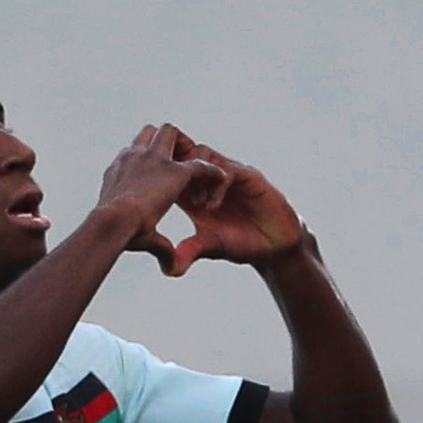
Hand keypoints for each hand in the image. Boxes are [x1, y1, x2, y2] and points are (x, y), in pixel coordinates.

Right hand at [92, 124, 225, 272]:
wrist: (110, 225)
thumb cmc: (110, 233)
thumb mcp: (130, 233)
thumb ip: (155, 244)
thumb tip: (171, 267)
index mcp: (118, 170)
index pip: (133, 152)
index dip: (145, 161)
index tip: (156, 177)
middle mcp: (133, 157)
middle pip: (151, 132)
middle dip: (166, 142)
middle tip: (178, 164)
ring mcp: (155, 160)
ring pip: (172, 133)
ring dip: (185, 147)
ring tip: (196, 169)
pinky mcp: (176, 172)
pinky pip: (200, 165)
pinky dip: (211, 172)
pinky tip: (219, 181)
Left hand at [161, 141, 306, 271]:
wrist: (273, 244)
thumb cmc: (240, 242)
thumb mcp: (208, 247)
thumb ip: (189, 251)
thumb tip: (168, 269)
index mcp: (193, 193)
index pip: (169, 172)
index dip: (157, 178)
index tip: (149, 196)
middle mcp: (209, 179)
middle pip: (183, 153)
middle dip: (174, 168)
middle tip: (170, 193)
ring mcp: (228, 175)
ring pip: (203, 154)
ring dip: (195, 176)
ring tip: (196, 204)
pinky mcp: (248, 177)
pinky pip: (228, 170)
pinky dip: (216, 186)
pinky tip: (211, 208)